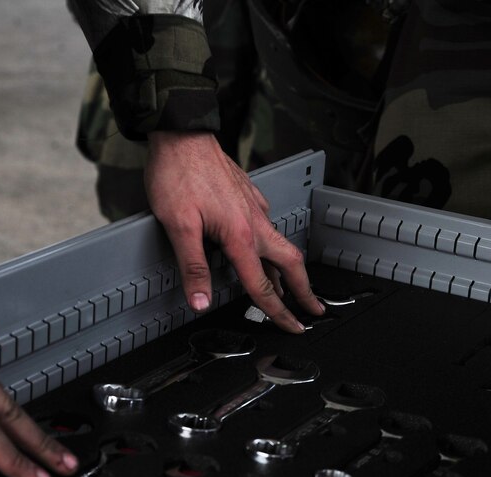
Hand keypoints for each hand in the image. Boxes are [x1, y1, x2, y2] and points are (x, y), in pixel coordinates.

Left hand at [145, 131, 323, 331]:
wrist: (181, 135)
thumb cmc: (177, 174)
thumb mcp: (178, 226)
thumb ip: (193, 267)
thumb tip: (200, 301)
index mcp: (240, 234)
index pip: (262, 285)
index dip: (278, 312)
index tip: (292, 327)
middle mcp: (254, 220)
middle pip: (289, 263)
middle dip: (304, 290)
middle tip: (313, 309)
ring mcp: (253, 206)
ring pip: (279, 243)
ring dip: (287, 269)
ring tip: (290, 287)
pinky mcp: (247, 194)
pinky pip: (267, 224)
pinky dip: (271, 243)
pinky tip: (262, 245)